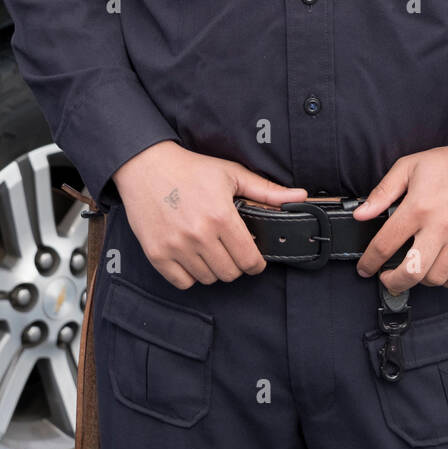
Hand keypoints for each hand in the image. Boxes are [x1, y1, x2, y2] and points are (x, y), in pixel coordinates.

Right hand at [113, 140, 306, 288]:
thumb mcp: (231, 173)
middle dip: (236, 265)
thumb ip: (267, 191)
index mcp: (221, 217)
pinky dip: (190, 275)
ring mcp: (176, 247)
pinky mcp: (157, 254)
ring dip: (213, 269)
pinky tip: (192, 256)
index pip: (249, 260)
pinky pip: (183, 282)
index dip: (256, 263)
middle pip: (230, 273)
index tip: (254, 258)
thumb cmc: (190, 169)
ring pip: (208, 279)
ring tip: (210, 249)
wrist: (146, 166)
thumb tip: (300, 196)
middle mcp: (199, 235)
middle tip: (231, 250)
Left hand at [353, 143, 447, 292]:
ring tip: (415, 270)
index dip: (369, 262)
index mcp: (418, 207)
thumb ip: (383, 192)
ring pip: (436, 278)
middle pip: (411, 272)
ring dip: (420, 281)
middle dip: (393, 282)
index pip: (385, 245)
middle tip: (388, 279)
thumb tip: (361, 214)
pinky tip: (440, 271)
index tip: (366, 268)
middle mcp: (440, 226)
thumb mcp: (408, 167)